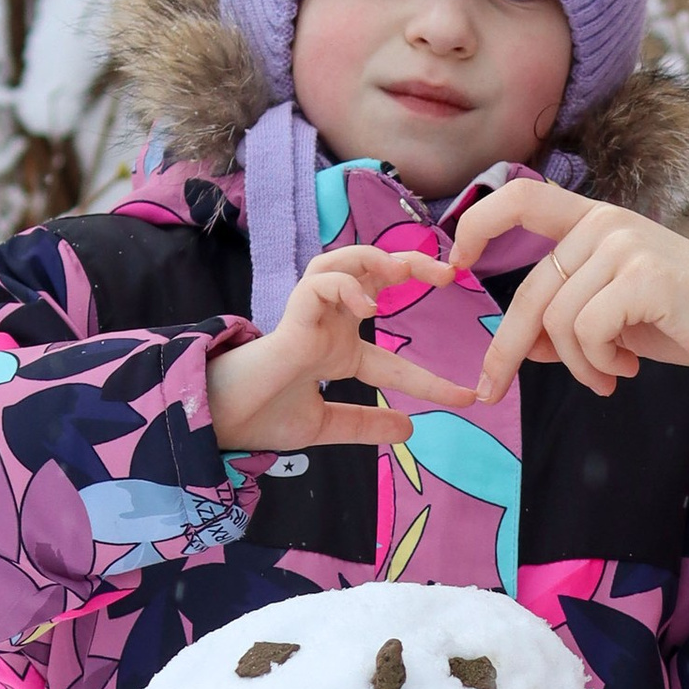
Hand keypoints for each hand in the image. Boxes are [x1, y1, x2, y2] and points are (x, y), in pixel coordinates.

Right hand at [205, 240, 475, 453]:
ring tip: (404, 272)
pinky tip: (367, 304)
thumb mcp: (325, 426)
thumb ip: (364, 425)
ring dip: (376, 259)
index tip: (467, 400)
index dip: (430, 380)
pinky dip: (345, 284)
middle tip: (448, 275)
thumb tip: (410, 429)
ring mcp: (310, 317)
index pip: (395, 359)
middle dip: (411, 266)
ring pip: (342, 260)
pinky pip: (319, 281)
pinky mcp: (291, 316)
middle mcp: (328, 326)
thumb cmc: (261, 418)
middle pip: (372, 277)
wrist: (220, 424)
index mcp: (337, 352)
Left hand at [453, 178, 688, 419]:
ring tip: (610, 377)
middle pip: (531, 289)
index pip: (521, 197)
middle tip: (492, 390)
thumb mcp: (618, 319)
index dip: (478, 222)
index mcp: (599, 221)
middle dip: (506, 347)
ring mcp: (627, 246)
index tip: (455, 260)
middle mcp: (608, 223)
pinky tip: (628, 370)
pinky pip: (587, 333)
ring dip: (575, 365)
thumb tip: (516, 344)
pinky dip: (598, 365)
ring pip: (558, 320)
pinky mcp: (644, 277)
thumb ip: (566, 319)